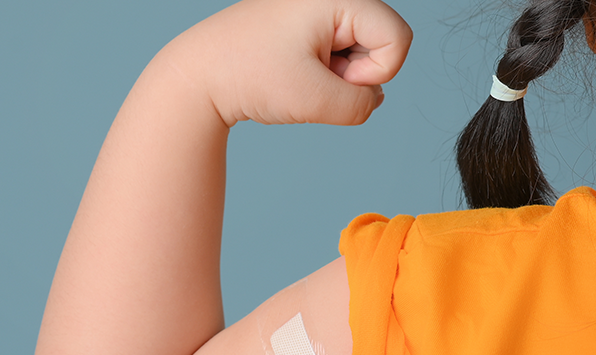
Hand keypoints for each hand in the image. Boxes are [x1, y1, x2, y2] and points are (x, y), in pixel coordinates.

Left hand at [153, 0, 412, 126]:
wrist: (198, 75)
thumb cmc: (248, 77)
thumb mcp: (314, 100)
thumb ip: (362, 104)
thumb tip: (372, 98)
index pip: (398, 39)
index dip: (373, 72)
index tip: (328, 75)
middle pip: (383, 43)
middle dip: (354, 74)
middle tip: (307, 75)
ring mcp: (320, 8)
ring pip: (363, 52)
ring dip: (337, 76)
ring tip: (295, 72)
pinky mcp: (309, 24)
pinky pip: (341, 54)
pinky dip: (323, 73)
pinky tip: (291, 70)